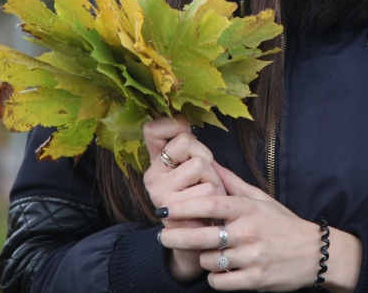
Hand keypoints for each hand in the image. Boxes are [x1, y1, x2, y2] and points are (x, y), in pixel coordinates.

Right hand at [143, 117, 225, 282]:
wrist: (199, 243)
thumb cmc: (202, 200)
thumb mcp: (194, 171)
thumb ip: (188, 148)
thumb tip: (186, 124)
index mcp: (155, 163)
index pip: (153, 128)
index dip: (173, 126)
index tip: (186, 134)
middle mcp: (151, 176)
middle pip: (186, 143)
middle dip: (206, 158)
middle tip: (204, 179)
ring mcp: (159, 193)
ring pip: (200, 165)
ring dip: (214, 181)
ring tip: (207, 198)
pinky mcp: (172, 211)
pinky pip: (208, 190)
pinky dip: (217, 199)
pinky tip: (208, 212)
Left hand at [159, 162, 361, 292]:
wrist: (315, 253)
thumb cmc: (283, 224)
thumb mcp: (261, 198)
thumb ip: (232, 182)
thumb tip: (209, 162)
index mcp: (247, 209)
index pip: (209, 204)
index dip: (183, 206)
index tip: (163, 208)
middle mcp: (248, 232)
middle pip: (201, 236)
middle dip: (176, 237)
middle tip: (163, 236)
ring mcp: (252, 257)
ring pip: (208, 261)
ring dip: (203, 259)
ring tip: (207, 253)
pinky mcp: (255, 280)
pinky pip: (220, 282)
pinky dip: (215, 278)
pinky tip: (219, 271)